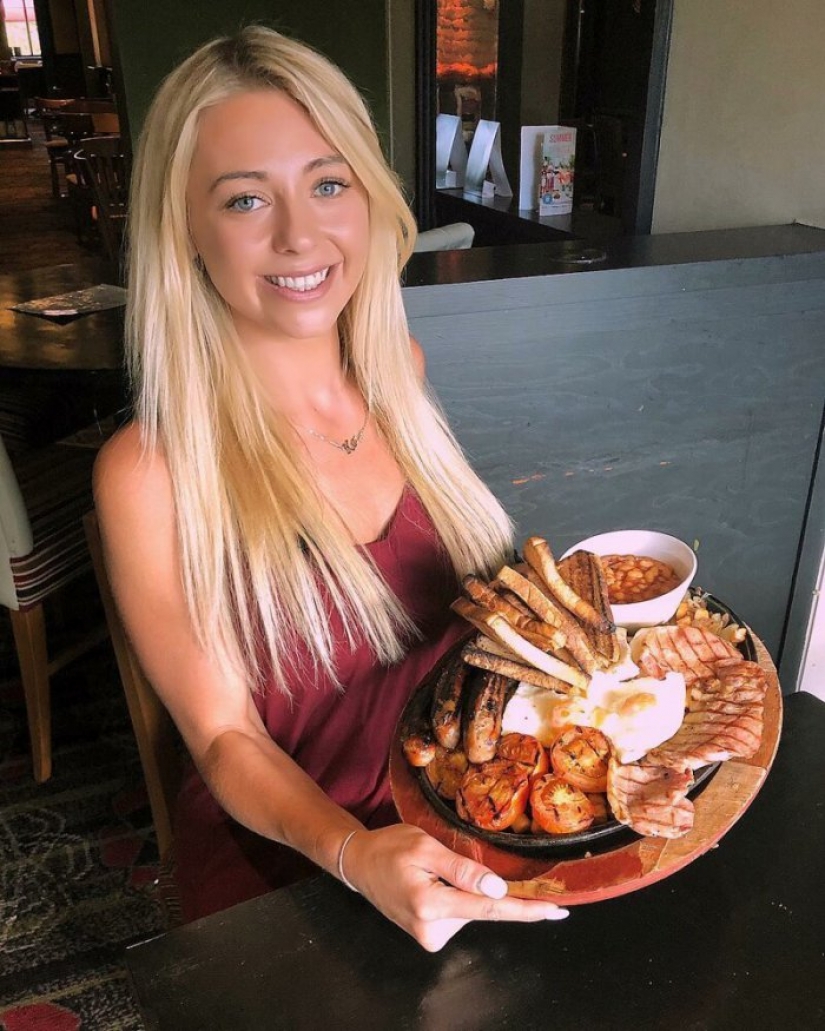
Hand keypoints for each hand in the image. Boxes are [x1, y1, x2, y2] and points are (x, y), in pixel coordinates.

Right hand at [342, 824, 568, 951]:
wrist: (359, 865)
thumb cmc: (389, 848)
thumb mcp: (425, 846)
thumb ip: (462, 869)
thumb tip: (498, 888)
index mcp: (431, 904)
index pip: (490, 908)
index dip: (526, 909)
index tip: (556, 911)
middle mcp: (432, 929)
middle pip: (482, 907)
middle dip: (483, 884)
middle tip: (450, 861)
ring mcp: (430, 937)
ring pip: (470, 909)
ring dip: (465, 889)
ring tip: (432, 870)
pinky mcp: (429, 936)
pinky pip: (458, 913)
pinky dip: (457, 896)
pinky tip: (432, 883)